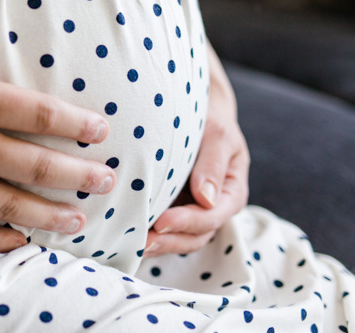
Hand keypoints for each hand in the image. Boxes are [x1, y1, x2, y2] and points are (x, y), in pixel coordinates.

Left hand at [145, 47, 249, 256]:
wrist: (195, 110)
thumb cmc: (210, 120)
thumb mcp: (218, 135)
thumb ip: (212, 164)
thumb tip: (206, 199)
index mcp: (230, 193)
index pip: (211, 216)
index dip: (187, 222)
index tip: (161, 222)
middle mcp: (212, 207)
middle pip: (194, 236)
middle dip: (169, 241)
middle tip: (142, 242)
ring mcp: (190, 209)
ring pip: (177, 237)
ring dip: (156, 244)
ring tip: (130, 243)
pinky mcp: (171, 206)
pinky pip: (161, 227)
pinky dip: (146, 232)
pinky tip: (124, 233)